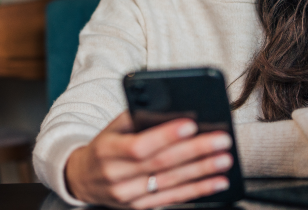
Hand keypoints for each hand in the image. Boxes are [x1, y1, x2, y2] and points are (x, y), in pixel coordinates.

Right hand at [65, 111, 232, 208]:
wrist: (83, 178)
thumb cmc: (104, 145)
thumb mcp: (113, 126)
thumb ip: (139, 117)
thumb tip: (173, 109)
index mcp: (108, 151)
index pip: (139, 145)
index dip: (165, 136)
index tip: (190, 124)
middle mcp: (117, 177)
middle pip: (161, 164)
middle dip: (195, 151)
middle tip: (221, 140)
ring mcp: (128, 196)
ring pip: (171, 183)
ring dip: (201, 172)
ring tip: (224, 160)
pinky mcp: (139, 207)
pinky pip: (172, 199)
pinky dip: (197, 191)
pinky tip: (216, 182)